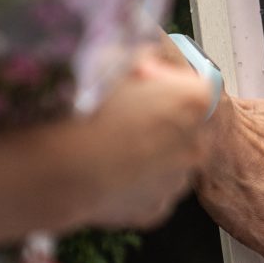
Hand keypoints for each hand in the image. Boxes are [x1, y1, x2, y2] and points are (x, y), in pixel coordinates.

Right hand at [72, 52, 211, 229]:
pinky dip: (135, 181)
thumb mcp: (113, 62)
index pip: (198, 86)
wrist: (65, 169)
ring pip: (170, 160)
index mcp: (194, 101)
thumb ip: (139, 54)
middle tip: (128, 114)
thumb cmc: (88, 113)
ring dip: (150, 152)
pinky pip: (151, 188)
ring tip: (111, 143)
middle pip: (188, 126)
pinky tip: (108, 168)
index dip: (170, 83)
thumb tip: (144, 53)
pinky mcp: (157, 209)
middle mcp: (195, 143)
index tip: (148, 83)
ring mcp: (177, 180)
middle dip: (164, 119)